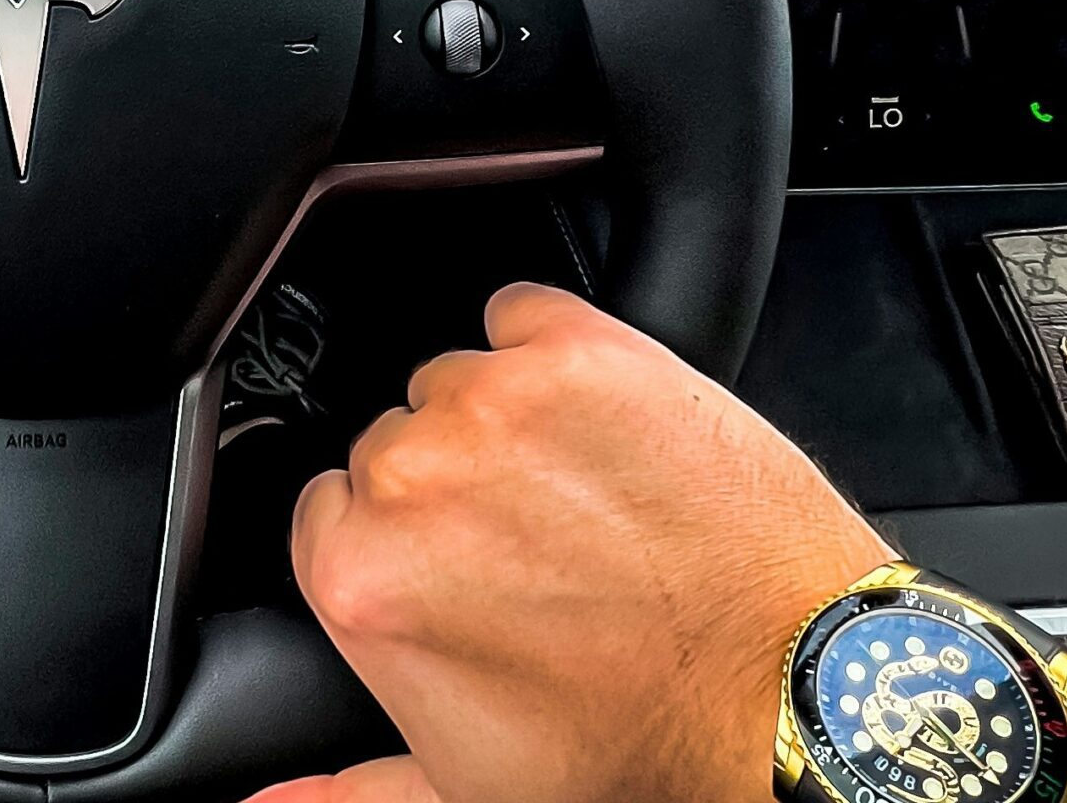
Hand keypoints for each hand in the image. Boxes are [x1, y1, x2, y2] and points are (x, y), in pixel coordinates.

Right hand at [264, 283, 890, 802]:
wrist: (796, 693)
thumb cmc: (644, 742)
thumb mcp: (468, 791)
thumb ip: (346, 791)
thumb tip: (270, 800)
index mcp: (362, 580)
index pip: (328, 512)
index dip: (394, 540)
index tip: (451, 562)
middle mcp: (413, 480)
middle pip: (391, 445)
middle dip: (451, 488)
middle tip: (533, 545)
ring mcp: (497, 404)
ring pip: (456, 381)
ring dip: (503, 423)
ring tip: (582, 491)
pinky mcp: (582, 349)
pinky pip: (519, 312)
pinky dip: (545, 346)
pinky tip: (597, 419)